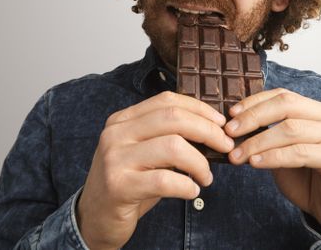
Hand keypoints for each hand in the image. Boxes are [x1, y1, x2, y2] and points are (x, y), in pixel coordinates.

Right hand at [76, 91, 234, 249]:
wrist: (95, 218)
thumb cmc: (128, 183)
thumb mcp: (143, 152)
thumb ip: (167, 136)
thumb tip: (212, 129)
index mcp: (123, 120)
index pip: (167, 101)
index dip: (199, 108)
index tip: (220, 122)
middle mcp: (116, 134)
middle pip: (173, 118)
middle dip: (208, 131)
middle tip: (225, 147)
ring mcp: (115, 158)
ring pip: (173, 146)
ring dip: (200, 162)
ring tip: (206, 177)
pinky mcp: (119, 186)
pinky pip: (164, 180)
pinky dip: (186, 186)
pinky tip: (192, 191)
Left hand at [225, 88, 320, 234]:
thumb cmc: (309, 180)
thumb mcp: (284, 152)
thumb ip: (268, 136)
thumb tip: (235, 126)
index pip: (284, 96)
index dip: (255, 102)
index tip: (231, 114)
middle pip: (287, 105)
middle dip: (253, 117)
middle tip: (230, 132)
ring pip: (291, 129)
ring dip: (258, 142)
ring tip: (237, 155)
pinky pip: (300, 153)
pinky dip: (273, 157)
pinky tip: (255, 162)